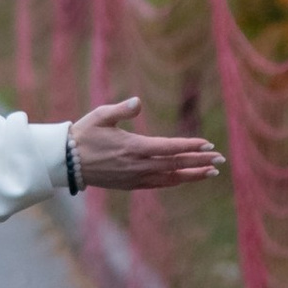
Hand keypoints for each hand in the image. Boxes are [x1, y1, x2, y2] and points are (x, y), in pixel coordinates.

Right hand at [68, 98, 224, 191]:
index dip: (190, 146)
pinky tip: (186, 179)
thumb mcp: (101, 116)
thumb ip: (121, 109)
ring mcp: (135, 177)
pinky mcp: (131, 185)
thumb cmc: (84, 134)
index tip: (208, 145)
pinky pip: (159, 185)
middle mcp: (138, 165)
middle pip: (176, 164)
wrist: (67, 162)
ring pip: (171, 178)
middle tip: (220, 159)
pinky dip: (175, 181)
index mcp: (133, 147)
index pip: (169, 148)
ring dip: (192, 175)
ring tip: (211, 172)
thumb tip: (138, 102)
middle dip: (200, 161)